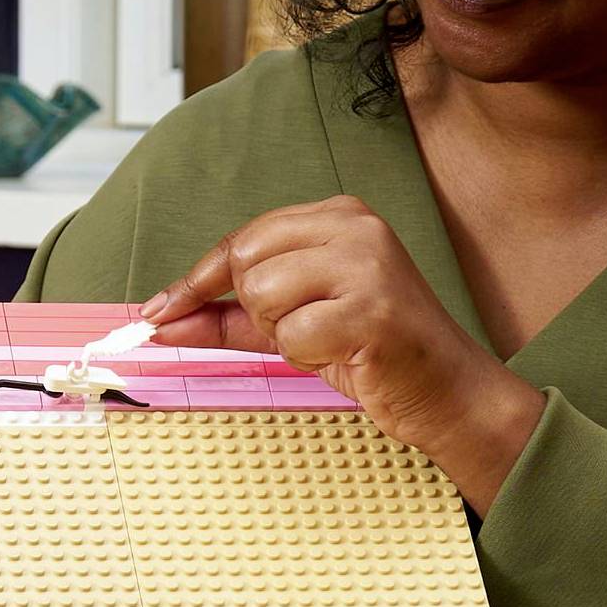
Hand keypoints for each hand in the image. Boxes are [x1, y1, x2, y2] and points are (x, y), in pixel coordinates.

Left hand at [141, 196, 544, 510]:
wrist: (447, 391)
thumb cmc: (372, 352)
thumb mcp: (294, 324)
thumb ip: (229, 316)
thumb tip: (160, 319)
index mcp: (340, 216)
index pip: (243, 237)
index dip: (197, 280)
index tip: (159, 311)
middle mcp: (356, 227)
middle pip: (246, 262)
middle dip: (259, 310)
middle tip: (307, 329)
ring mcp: (368, 264)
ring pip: (264, 296)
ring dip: (286, 334)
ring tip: (331, 339)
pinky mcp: (371, 308)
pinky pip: (293, 335)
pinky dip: (308, 357)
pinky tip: (347, 353)